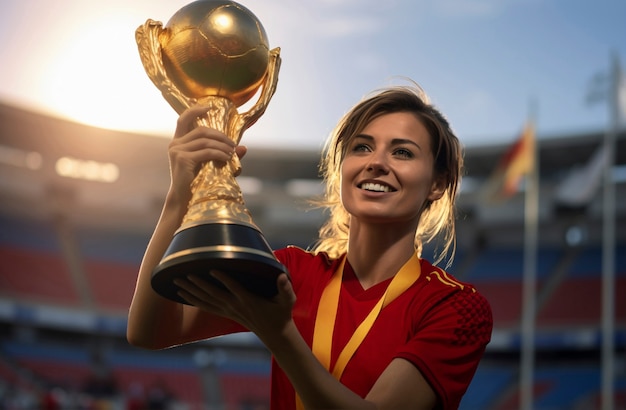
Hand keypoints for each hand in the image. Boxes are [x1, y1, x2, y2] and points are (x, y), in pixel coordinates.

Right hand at [167, 105, 246, 204]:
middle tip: (233, 144)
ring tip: (232, 153)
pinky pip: (206, 151)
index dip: (195, 110)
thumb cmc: (197, 182)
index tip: (209, 107)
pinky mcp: (182, 159)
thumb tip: (244, 148)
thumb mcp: (211, 164)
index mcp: (178, 142)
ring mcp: (177, 151)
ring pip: (205, 141)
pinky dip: (219, 153)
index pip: (183, 119)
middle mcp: (175, 144)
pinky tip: (227, 159)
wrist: (185, 199)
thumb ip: (224, 154)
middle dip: (220, 135)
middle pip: (201, 130)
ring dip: (222, 146)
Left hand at [174, 271, 295, 340]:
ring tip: (177, 282)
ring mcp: (229, 310)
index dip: (223, 279)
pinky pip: (206, 306)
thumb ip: (285, 288)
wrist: (275, 334)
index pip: (233, 288)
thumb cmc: (281, 314)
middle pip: (213, 294)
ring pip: (206, 300)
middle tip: (184, 274)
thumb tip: (282, 277)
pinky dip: (194, 300)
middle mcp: (235, 306)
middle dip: (198, 284)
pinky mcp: (226, 313)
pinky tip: (182, 294)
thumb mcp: (287, 301)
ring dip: (191, 291)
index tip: (212, 269)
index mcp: (249, 300)